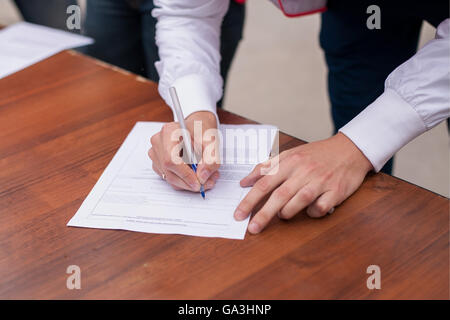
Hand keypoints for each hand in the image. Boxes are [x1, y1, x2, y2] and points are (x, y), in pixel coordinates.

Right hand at [148, 111, 220, 190]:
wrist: (197, 125)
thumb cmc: (202, 129)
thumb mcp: (212, 141)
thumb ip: (210, 159)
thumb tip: (202, 176)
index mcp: (169, 132)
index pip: (171, 160)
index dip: (185, 175)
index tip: (199, 181)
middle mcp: (159, 142)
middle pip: (169, 172)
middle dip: (189, 182)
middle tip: (207, 182)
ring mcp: (156, 152)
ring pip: (170, 178)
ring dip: (188, 183)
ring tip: (206, 176)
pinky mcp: (158, 162)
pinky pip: (169, 178)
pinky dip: (184, 181)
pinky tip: (196, 174)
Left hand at [234, 133, 372, 233]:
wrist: (350, 149)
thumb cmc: (316, 154)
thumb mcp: (290, 154)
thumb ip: (266, 167)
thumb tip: (244, 181)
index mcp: (290, 162)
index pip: (264, 183)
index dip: (250, 200)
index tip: (239, 214)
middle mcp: (304, 171)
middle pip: (279, 196)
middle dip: (263, 214)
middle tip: (253, 228)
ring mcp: (321, 181)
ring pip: (299, 202)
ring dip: (287, 212)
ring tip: (282, 214)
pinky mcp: (336, 191)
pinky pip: (320, 208)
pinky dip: (312, 213)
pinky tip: (310, 210)